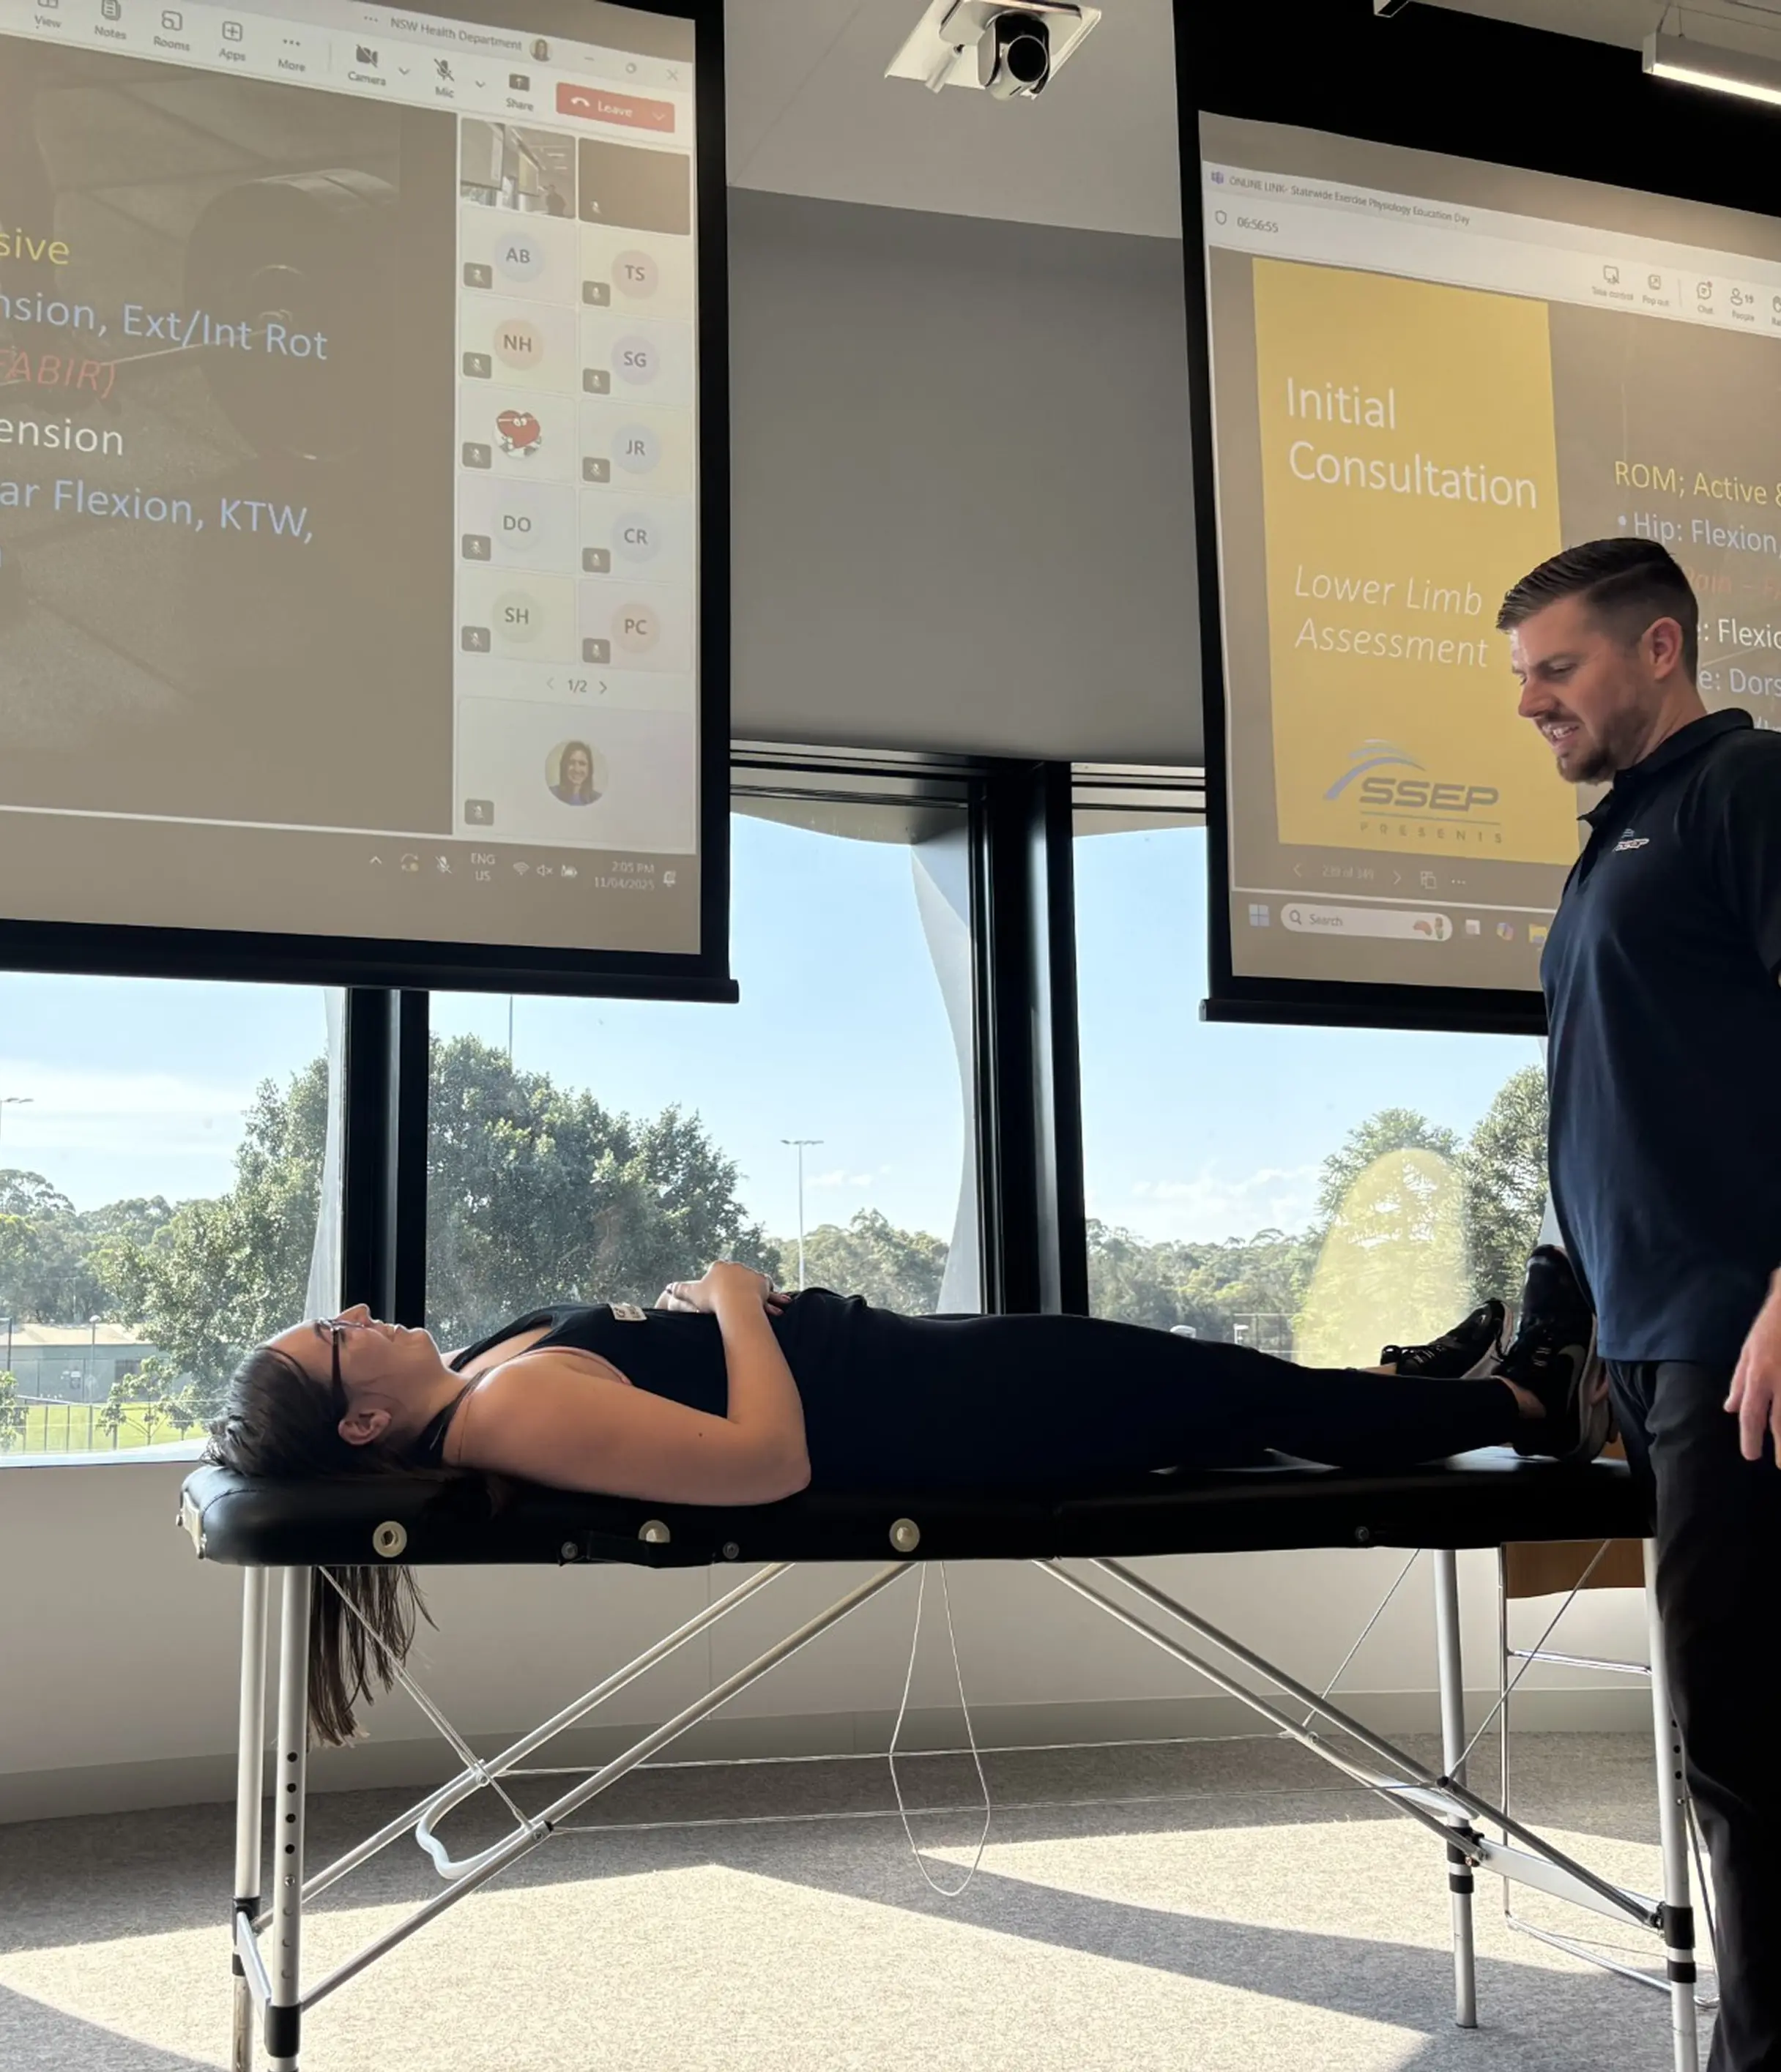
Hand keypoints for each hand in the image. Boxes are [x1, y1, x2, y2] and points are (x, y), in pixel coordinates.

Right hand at [661, 1262, 788, 1316]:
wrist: (734, 1302)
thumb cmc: (712, 1298)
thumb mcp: (692, 1294)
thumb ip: (680, 1290)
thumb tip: (668, 1288)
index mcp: (719, 1267)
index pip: (718, 1270)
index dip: (717, 1282)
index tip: (717, 1292)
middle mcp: (736, 1266)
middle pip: (735, 1274)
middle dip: (735, 1284)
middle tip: (733, 1299)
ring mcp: (750, 1272)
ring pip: (751, 1280)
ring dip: (753, 1288)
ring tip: (752, 1301)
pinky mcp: (763, 1281)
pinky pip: (766, 1287)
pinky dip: (767, 1293)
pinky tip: (766, 1301)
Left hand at [1726, 1278, 1780, 1465]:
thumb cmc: (1773, 1326)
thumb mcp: (1749, 1350)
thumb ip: (1740, 1382)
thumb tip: (1730, 1409)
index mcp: (1759, 1375)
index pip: (1752, 1414)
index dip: (1750, 1438)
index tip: (1751, 1456)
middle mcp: (1780, 1380)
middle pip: (1780, 1423)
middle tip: (1780, 1467)